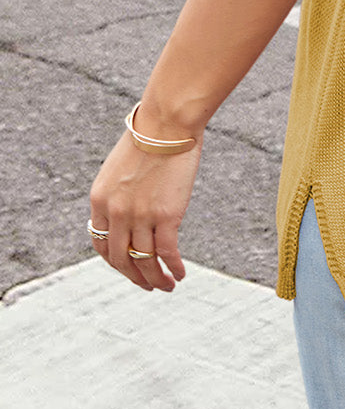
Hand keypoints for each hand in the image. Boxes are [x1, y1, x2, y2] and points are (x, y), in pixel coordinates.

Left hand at [89, 130, 201, 291]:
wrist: (168, 121)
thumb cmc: (151, 136)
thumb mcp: (121, 168)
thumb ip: (120, 193)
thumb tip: (132, 210)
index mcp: (100, 200)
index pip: (101, 244)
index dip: (115, 261)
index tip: (128, 266)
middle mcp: (115, 212)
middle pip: (121, 259)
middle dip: (135, 277)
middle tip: (148, 285)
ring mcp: (139, 215)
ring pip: (144, 261)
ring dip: (156, 279)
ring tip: (167, 286)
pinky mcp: (166, 215)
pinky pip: (167, 252)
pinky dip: (174, 267)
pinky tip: (181, 273)